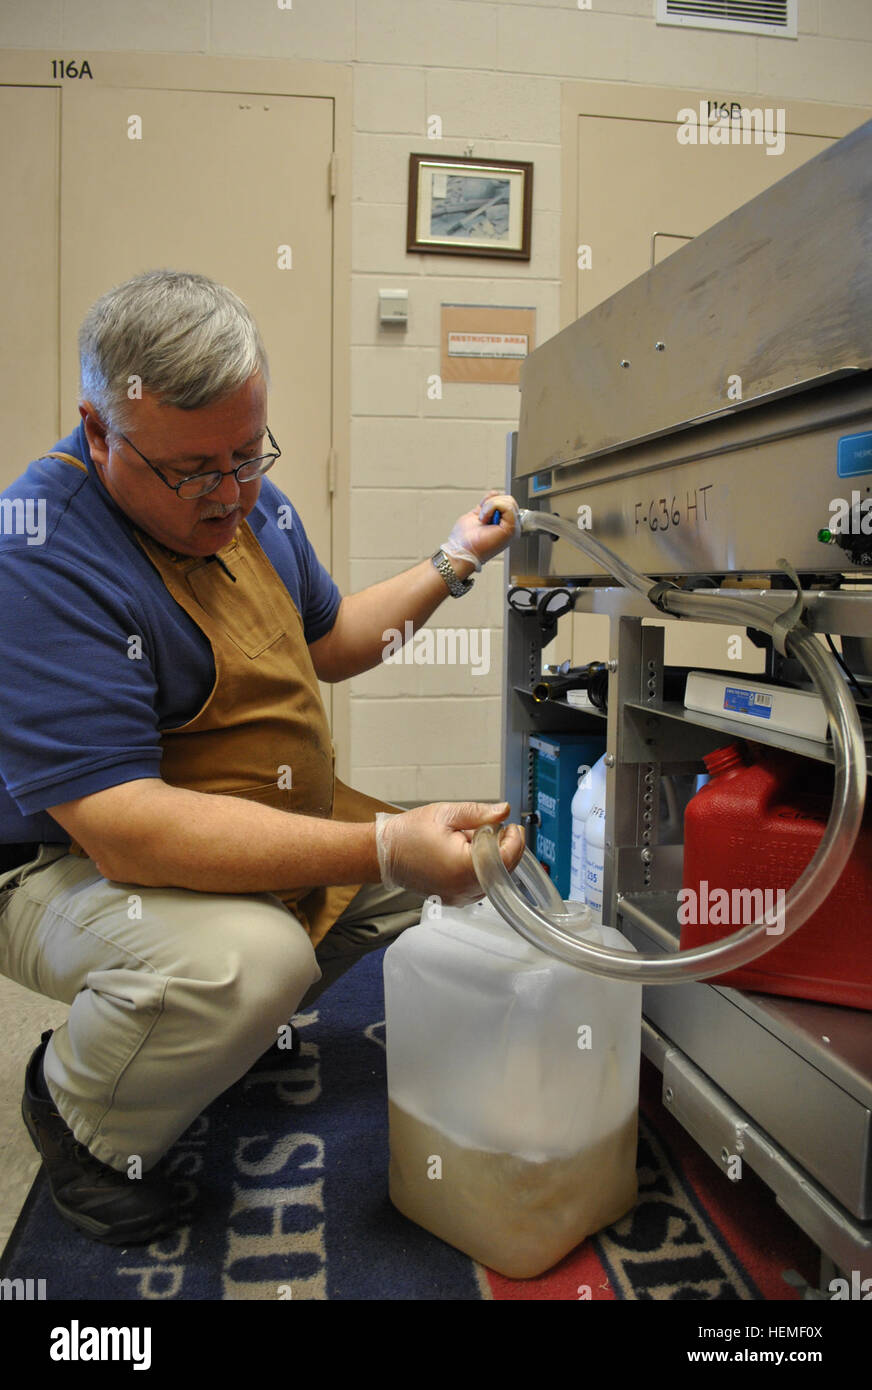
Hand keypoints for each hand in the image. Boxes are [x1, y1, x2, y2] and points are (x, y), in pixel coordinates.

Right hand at [375, 801, 524, 904]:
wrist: (383, 853)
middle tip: (496, 828)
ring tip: (474, 839)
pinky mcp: (455, 899)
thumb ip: (479, 813)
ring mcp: (459, 897)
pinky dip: (482, 869)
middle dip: (504, 847)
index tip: (512, 826)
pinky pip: (480, 885)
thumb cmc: (409, 833)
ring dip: (493, 859)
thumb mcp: (446, 814)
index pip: (507, 859)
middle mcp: (463, 888)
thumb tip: (504, 811)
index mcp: (463, 867)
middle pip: (504, 870)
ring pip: (494, 879)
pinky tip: (467, 854)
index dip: (515, 840)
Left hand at [441, 491, 517, 571]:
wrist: (461, 551)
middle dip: (491, 503)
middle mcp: (510, 527)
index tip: (482, 514)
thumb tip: (495, 493)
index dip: (492, 502)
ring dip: (490, 506)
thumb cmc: (465, 540)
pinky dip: (491, 507)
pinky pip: (506, 506)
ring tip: (483, 520)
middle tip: (482, 518)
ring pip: (508, 501)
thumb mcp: (476, 514)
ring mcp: (512, 528)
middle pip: (509, 500)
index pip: (506, 502)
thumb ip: (487, 505)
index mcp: (503, 524)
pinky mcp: (511, 529)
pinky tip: (485, 520)